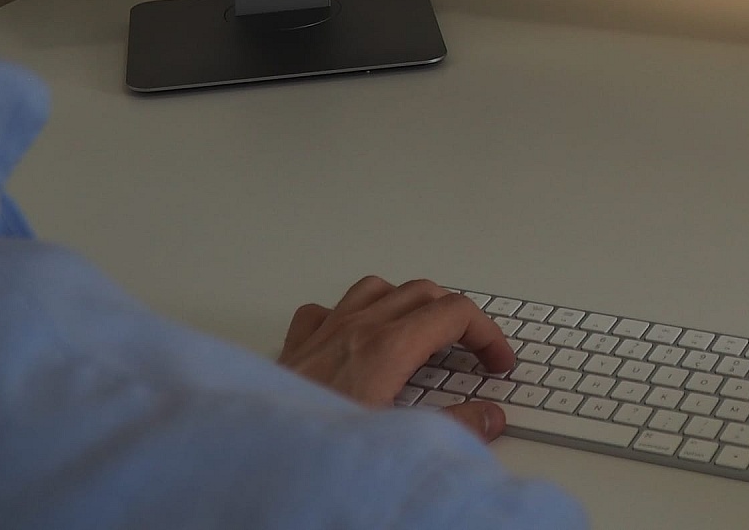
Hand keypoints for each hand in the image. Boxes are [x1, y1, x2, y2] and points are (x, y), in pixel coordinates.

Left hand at [279, 275, 515, 442]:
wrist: (252, 460)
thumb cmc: (316, 451)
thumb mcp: (397, 442)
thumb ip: (453, 428)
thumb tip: (489, 418)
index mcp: (386, 348)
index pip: (455, 314)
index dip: (487, 334)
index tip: (496, 361)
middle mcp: (355, 329)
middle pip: (423, 292)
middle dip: (457, 315)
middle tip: (472, 350)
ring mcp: (323, 333)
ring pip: (376, 289)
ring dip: (407, 302)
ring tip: (421, 330)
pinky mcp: (295, 348)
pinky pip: (326, 309)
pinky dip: (349, 313)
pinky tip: (353, 334)